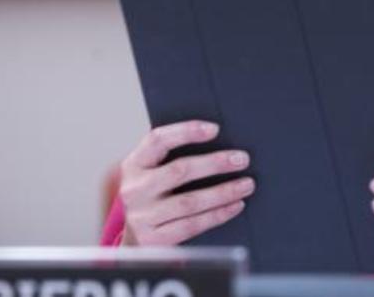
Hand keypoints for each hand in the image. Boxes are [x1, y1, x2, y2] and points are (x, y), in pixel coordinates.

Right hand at [118, 120, 254, 244]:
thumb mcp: (148, 174)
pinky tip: (235, 205)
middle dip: (215, 163)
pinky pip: (192, 225)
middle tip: (242, 159)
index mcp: (133, 165)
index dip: (186, 131)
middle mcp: (134, 190)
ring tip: (246, 184)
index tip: (215, 129)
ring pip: (190, 202)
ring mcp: (142, 217)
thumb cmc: (148, 197)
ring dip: (223, 192)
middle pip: (179, 170)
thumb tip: (216, 141)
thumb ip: (168, 158)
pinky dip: (218, 214)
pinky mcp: (154, 240)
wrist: (127, 243)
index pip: (158, 140)